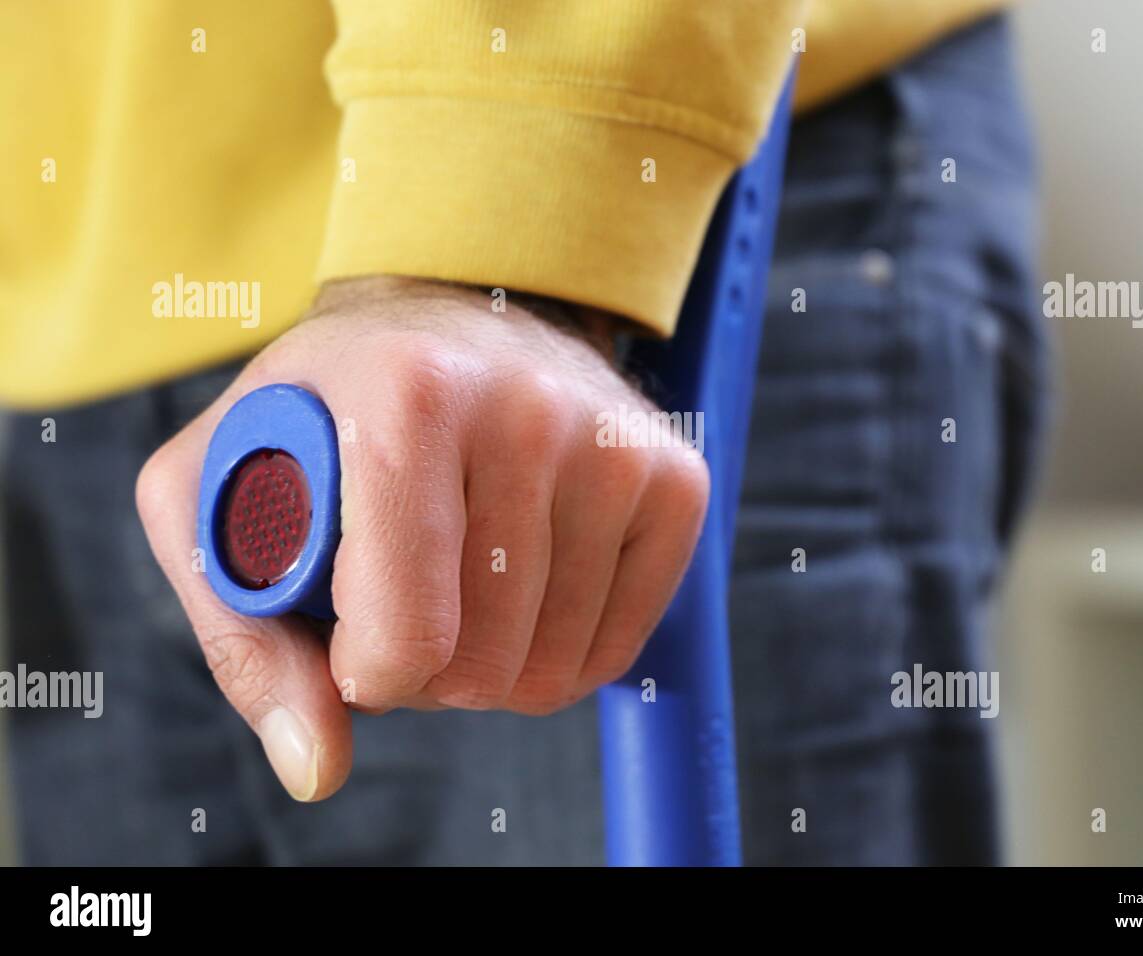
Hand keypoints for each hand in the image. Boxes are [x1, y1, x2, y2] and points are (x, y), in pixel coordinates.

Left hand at [136, 277, 708, 800]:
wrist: (453, 319)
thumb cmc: (326, 413)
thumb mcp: (217, 496)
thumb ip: (245, 643)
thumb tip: (318, 767)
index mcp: (409, 397)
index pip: (405, 636)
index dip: (363, 673)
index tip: (349, 629)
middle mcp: (530, 410)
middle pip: (480, 668)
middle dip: (424, 672)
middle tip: (402, 599)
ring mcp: (615, 444)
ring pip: (552, 671)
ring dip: (489, 662)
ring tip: (458, 583)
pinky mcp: (674, 478)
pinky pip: (616, 650)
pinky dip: (558, 650)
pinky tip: (523, 584)